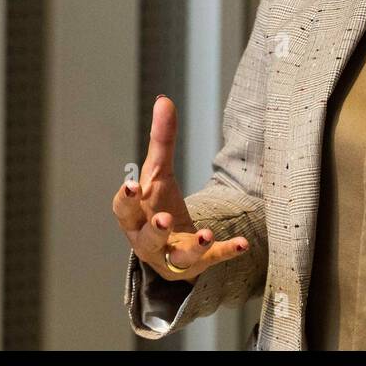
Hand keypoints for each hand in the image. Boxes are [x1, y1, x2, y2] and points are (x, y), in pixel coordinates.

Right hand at [111, 95, 249, 283]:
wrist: (169, 246)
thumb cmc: (156, 205)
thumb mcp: (159, 173)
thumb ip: (161, 140)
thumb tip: (164, 100)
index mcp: (134, 216)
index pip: (123, 210)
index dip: (125, 199)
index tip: (131, 185)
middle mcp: (147, 239)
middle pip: (145, 238)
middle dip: (154, 230)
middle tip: (162, 219)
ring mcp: (171, 255)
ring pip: (176, 256)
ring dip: (192, 247)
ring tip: (205, 235)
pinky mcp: (195, 266)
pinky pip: (210, 261)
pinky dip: (225, 252)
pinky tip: (243, 244)